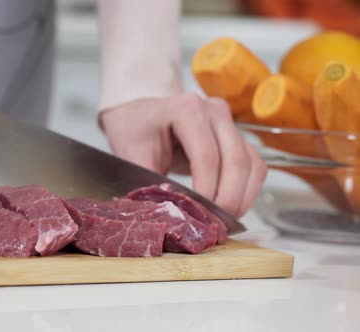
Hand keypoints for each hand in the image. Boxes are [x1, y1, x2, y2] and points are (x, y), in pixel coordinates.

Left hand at [100, 93, 267, 217]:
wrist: (141, 116)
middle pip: (236, 159)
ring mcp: (229, 123)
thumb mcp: (132, 156)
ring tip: (221, 223)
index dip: (207, 189)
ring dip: (241, 198)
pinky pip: (255, 168)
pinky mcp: (238, 139)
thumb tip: (162, 216)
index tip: (200, 216)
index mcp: (185, 109)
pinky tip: (229, 210)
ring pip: (251, 165)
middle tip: (215, 227)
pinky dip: (247, 192)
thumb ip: (147, 183)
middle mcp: (214, 111)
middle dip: (228, 198)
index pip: (206, 154)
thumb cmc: (134, 132)